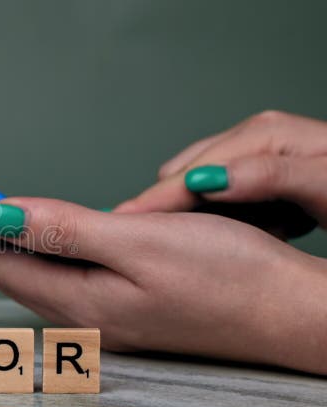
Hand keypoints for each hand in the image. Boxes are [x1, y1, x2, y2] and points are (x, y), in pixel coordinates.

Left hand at [0, 198, 326, 374]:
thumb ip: (66, 231)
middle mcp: (84, 315)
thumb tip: (1, 217)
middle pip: (6, 272)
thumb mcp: (142, 243)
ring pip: (29, 277)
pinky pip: (56, 280)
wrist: (292, 316)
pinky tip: (26, 249)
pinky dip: (29, 258)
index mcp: (82, 300)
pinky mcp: (123, 309)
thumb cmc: (229, 279)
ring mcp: (103, 316)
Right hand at [114, 110, 326, 231]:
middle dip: (172, 210)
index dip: (159, 200)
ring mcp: (254, 154)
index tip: (124, 224)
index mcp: (266, 135)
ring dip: (195, 217)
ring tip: (210, 245)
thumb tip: (211, 182)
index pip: (195, 169)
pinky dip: (216, 216)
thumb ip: (270, 178)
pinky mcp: (257, 171)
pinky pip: (216, 193)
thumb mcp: (325, 185)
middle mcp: (254, 138)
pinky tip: (233, 235)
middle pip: (187, 173)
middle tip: (168, 248)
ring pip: (198, 186)